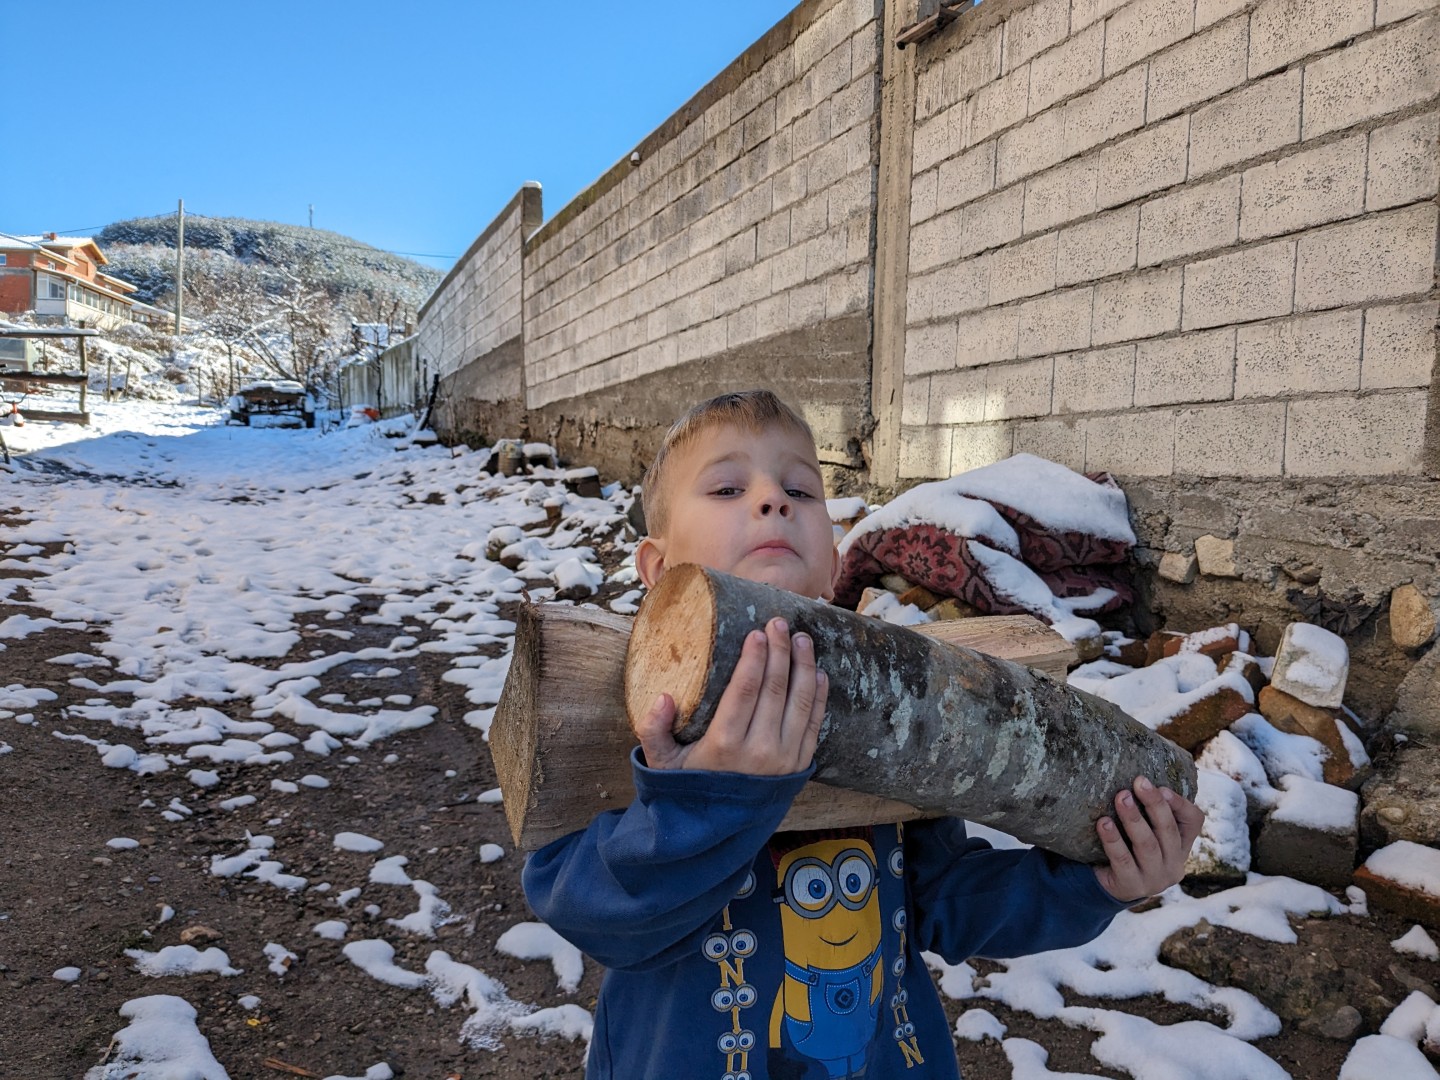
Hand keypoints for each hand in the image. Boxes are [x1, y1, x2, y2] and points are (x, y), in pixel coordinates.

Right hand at [635, 617, 828, 775]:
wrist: (717, 830)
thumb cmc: (688, 787)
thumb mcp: (661, 763)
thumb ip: (653, 730)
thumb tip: (662, 698)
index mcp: (725, 745)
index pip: (745, 690)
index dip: (755, 658)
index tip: (757, 632)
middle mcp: (760, 751)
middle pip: (775, 688)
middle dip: (780, 651)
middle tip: (780, 623)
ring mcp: (785, 759)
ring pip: (801, 701)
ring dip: (804, 666)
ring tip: (802, 639)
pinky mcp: (800, 765)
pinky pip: (815, 723)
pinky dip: (819, 695)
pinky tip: (818, 672)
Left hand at [1092, 775, 1205, 901]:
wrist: (1112, 886)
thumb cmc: (1131, 848)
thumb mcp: (1148, 830)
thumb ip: (1149, 811)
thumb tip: (1138, 779)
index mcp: (1182, 845)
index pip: (1194, 821)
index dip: (1180, 803)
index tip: (1161, 787)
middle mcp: (1174, 864)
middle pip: (1169, 830)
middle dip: (1154, 804)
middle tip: (1139, 782)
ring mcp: (1155, 879)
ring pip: (1147, 844)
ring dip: (1133, 819)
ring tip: (1121, 797)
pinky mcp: (1131, 886)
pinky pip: (1122, 860)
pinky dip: (1113, 840)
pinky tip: (1103, 823)